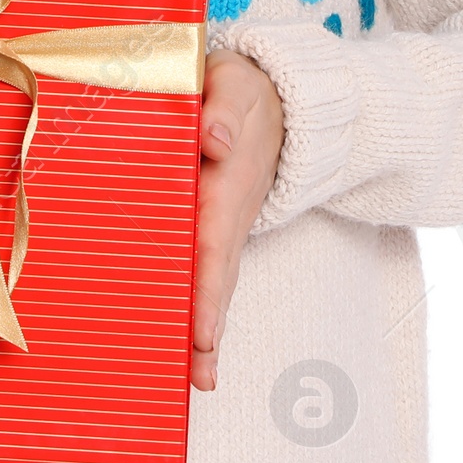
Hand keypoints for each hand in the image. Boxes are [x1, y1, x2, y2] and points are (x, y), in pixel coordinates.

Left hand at [192, 49, 283, 390]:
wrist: (275, 95)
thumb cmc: (243, 88)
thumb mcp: (235, 83)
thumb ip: (223, 107)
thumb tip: (212, 139)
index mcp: (227, 181)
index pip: (213, 241)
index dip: (207, 287)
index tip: (203, 331)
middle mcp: (228, 211)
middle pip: (217, 277)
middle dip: (208, 325)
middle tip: (199, 377)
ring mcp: (225, 222)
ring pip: (214, 280)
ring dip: (205, 328)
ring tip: (196, 380)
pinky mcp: (216, 223)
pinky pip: (206, 266)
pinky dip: (199, 303)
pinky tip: (187, 343)